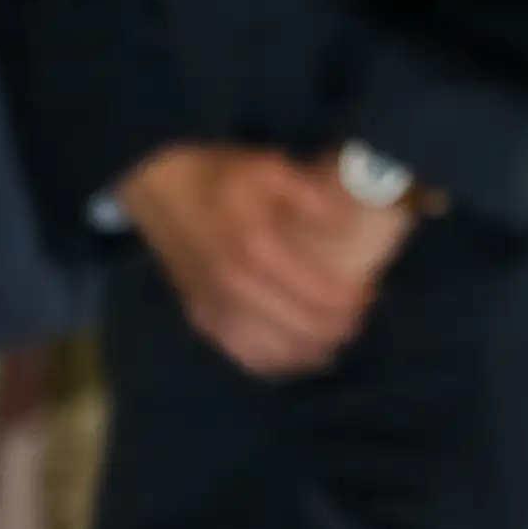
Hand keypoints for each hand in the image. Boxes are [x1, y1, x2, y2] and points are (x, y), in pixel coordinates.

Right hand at [114, 145, 393, 378]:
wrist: (157, 188)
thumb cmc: (218, 174)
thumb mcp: (268, 166)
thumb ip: (308, 194)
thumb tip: (342, 220)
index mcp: (255, 249)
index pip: (318, 295)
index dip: (352, 301)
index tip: (371, 291)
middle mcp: (235, 288)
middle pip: (303, 328)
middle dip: (340, 326)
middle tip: (360, 312)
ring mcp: (215, 309)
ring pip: (276, 351)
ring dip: (314, 349)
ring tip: (337, 333)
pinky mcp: (202, 320)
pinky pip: (245, 357)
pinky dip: (279, 363)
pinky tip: (300, 353)